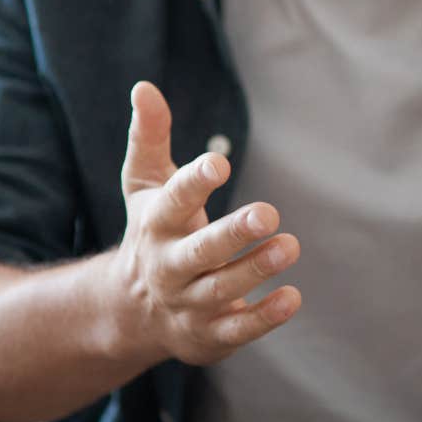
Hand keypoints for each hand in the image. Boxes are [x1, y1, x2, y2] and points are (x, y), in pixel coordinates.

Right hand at [110, 81, 301, 365]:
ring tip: (288, 246)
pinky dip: (263, 317)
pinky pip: (236, 330)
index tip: (220, 163)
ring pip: (221, 290)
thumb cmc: (152, 232)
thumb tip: (145, 87)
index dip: (194, 182)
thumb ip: (150, 137)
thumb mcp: (145, 185)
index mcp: (156, 225)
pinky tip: (292, 298)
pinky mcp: (208, 335)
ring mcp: (187, 304)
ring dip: (255, 269)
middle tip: (269, 213)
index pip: (173, 201)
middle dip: (232, 235)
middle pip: (199, 252)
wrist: (129, 312)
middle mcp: (169, 266)